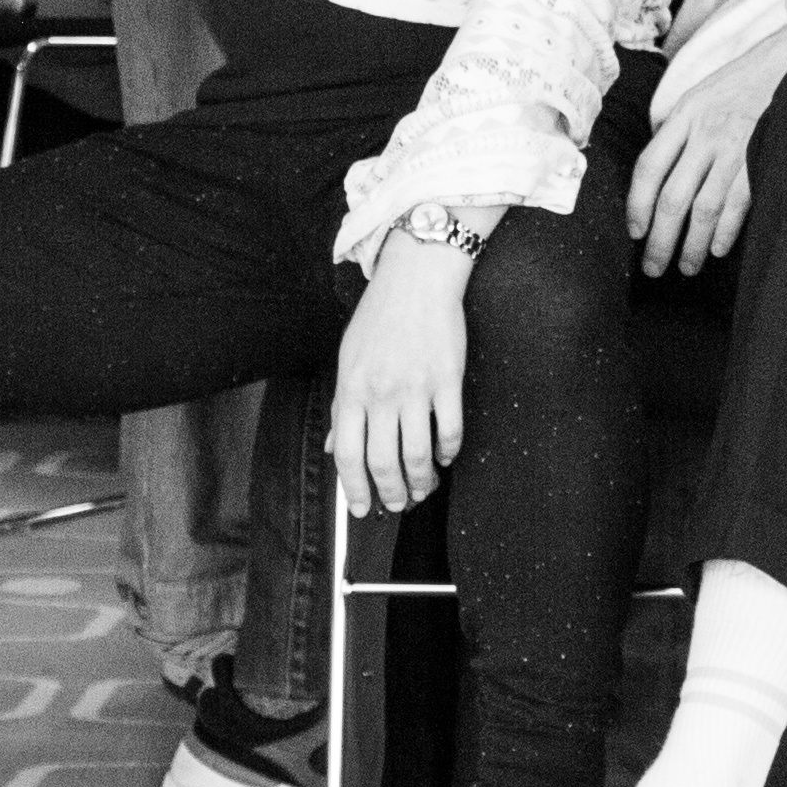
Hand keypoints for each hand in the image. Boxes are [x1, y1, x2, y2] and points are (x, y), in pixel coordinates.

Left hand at [332, 231, 480, 517]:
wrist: (416, 278)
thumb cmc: (379, 317)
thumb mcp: (349, 359)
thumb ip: (343, 407)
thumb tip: (336, 447)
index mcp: (352, 389)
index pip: (348, 455)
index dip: (354, 490)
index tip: (362, 509)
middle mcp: (382, 393)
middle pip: (384, 462)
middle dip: (391, 494)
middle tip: (398, 505)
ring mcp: (416, 388)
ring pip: (419, 455)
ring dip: (422, 481)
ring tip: (423, 489)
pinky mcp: (448, 380)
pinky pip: (450, 430)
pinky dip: (449, 452)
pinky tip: (446, 457)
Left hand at [624, 21, 786, 276]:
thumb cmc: (745, 82)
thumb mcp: (702, 95)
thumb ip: (679, 131)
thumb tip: (659, 174)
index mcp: (684, 115)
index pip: (648, 167)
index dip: (636, 205)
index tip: (635, 232)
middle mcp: (704, 133)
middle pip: (671, 197)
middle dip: (659, 240)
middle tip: (653, 267)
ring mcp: (734, 147)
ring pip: (703, 209)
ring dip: (692, 244)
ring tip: (687, 267)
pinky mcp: (761, 157)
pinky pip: (736, 204)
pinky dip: (725, 232)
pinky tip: (718, 249)